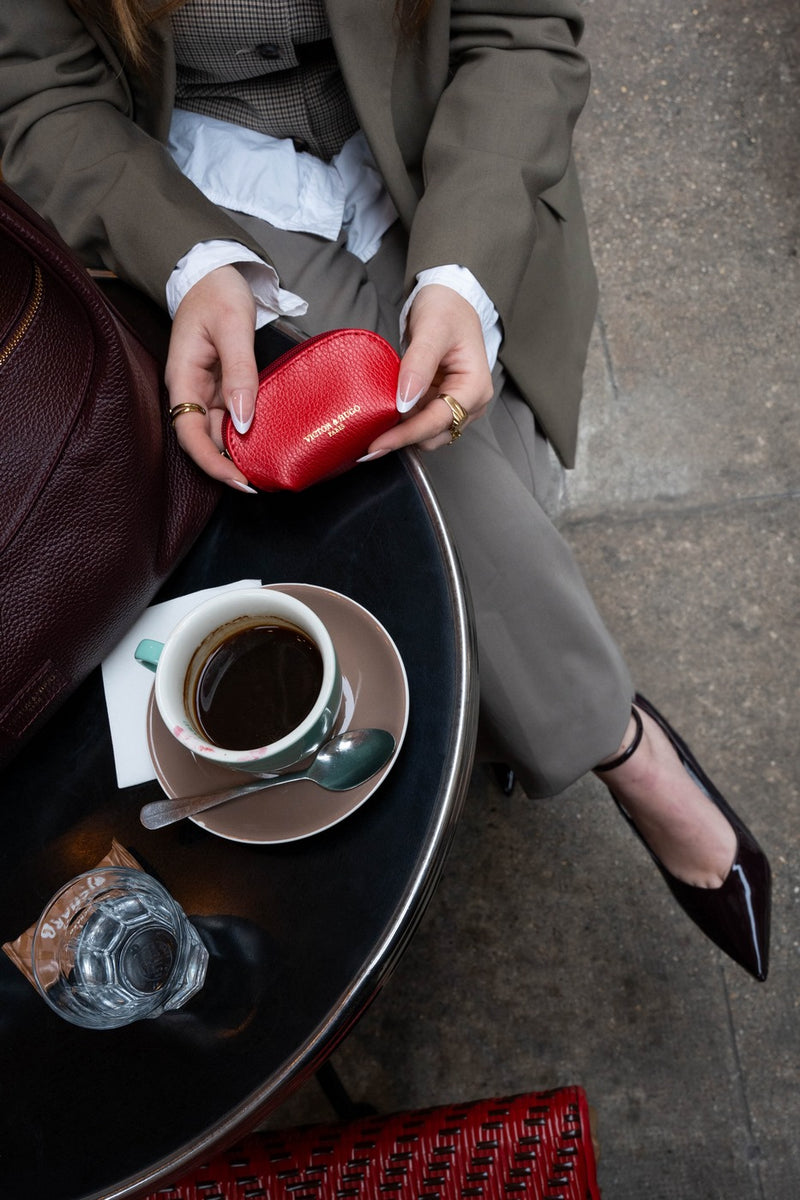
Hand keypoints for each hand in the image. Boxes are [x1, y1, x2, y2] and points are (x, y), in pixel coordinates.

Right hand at [164, 265, 259, 490]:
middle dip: (229, 464)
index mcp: (183, 379)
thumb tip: (244, 421)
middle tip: (263, 482)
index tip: (239, 481)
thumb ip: (240, 374)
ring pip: (219, 431)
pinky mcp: (221, 386)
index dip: (211, 463)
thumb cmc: (218, 293)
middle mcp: (191, 390)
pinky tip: (269, 439)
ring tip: (270, 466)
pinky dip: (248, 431)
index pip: (190, 434)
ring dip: (240, 450)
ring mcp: (206, 390)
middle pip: (204, 439)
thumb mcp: (233, 328)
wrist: (213, 271)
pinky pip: (232, 416)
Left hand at [363, 284, 493, 456]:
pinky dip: (402, 422)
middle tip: (368, 434)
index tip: (377, 445)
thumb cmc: (446, 309)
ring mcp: (456, 405)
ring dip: (401, 431)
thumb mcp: (432, 329)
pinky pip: (420, 422)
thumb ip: (419, 364)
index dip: (406, 435)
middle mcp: (470, 403)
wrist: (449, 300)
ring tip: (374, 424)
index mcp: (474, 388)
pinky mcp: (440, 403)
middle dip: (402, 436)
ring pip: (426, 434)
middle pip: (433, 435)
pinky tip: (383, 416)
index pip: (437, 421)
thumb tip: (404, 400)